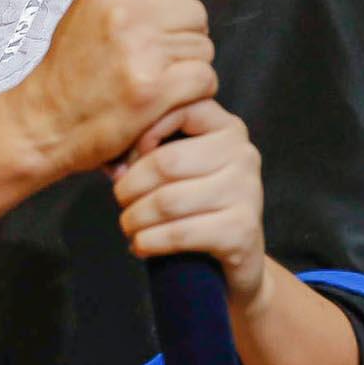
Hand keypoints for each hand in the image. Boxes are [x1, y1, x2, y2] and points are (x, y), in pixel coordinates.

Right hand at [19, 0, 216, 173]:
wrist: (45, 124)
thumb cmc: (68, 73)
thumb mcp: (86, 11)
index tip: (172, 8)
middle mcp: (124, 13)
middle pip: (196, 12)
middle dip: (185, 35)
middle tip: (156, 57)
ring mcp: (141, 52)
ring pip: (204, 47)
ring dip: (189, 66)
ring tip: (156, 78)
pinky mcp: (155, 90)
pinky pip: (205, 78)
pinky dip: (194, 92)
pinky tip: (167, 98)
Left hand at [110, 99, 265, 303]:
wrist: (237, 254)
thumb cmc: (197, 203)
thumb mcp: (179, 166)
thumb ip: (152, 148)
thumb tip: (116, 162)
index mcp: (227, 127)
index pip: (178, 110)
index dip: (142, 132)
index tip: (128, 159)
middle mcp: (243, 154)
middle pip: (166, 163)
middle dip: (130, 186)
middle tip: (120, 201)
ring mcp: (247, 192)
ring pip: (168, 201)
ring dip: (135, 218)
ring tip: (127, 225)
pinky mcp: (242, 230)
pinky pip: (180, 233)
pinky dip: (150, 242)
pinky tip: (140, 245)